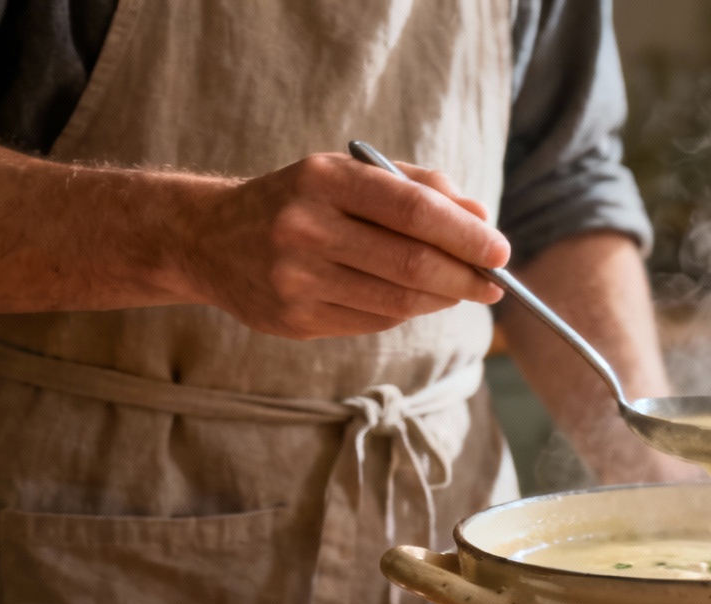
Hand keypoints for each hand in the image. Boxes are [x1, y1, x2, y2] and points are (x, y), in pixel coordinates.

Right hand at [176, 154, 508, 339]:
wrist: (208, 240)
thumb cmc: (300, 201)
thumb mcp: (348, 175)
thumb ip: (417, 188)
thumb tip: (482, 219)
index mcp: (324, 180)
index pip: (413, 210)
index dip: (465, 235)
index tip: (501, 251)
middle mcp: (305, 228)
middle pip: (411, 263)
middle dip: (465, 277)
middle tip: (495, 283)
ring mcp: (296, 278)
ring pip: (397, 300)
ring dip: (442, 299)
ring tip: (461, 290)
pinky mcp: (294, 320)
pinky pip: (373, 321)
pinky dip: (405, 311)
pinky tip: (413, 299)